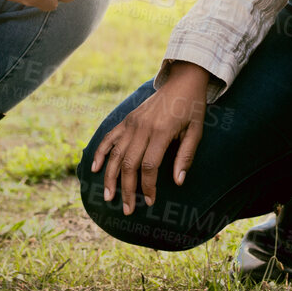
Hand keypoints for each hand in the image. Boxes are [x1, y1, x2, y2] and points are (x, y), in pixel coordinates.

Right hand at [91, 61, 210, 213]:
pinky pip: (110, 137)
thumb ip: (185, 156)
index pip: (149, 166)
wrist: (182, 81)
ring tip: (108, 197)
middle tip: (128, 209)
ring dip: (110, 177)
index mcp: (161, 131)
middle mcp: (143, 128)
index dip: (148, 186)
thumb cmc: (192, 108)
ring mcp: (132, 123)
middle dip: (126, 189)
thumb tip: (178, 181)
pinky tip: (95, 168)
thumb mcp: (196, 131)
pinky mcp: (127, 119)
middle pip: (128, 164)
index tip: (149, 201)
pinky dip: (101, 152)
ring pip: (115, 154)